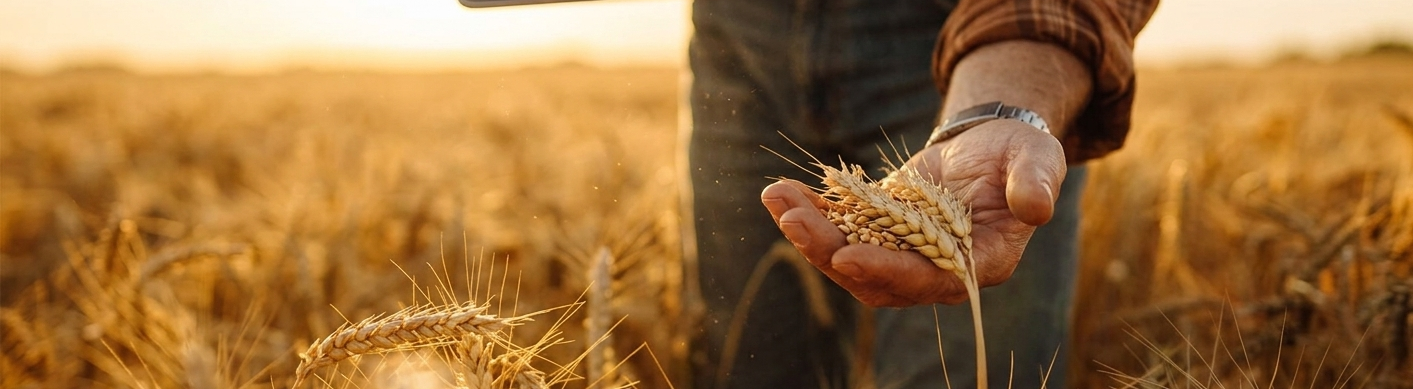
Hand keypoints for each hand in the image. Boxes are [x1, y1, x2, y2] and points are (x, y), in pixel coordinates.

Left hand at [760, 120, 1066, 306]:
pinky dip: (809, 213)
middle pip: (875, 276)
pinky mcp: (878, 232)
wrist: (991, 146)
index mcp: (978, 262)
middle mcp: (935, 267)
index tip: (846, 256)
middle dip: (830, 251)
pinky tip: (780, 192)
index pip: (929, 279)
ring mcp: (902, 253)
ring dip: (809, 233)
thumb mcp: (1036, 157)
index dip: (887, 271)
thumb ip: (1034, 181)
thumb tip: (1035, 207)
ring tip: (777, 198)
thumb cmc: (1021, 153)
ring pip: (847, 256)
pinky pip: (838, 230)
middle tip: (794, 221)